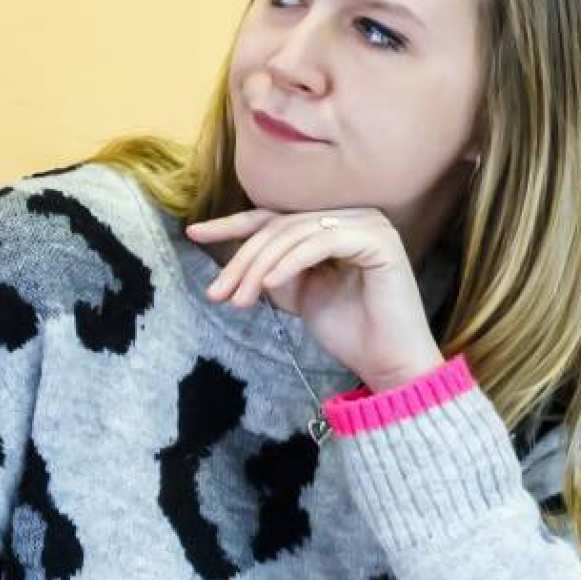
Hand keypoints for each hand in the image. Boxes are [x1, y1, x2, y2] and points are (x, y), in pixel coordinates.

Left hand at [188, 207, 443, 392]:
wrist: (386, 362)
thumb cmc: (347, 331)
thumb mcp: (297, 293)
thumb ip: (271, 269)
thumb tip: (231, 259)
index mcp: (333, 225)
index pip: (274, 219)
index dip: (231, 226)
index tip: (194, 234)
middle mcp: (353, 217)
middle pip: (279, 227)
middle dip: (242, 260)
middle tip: (217, 293)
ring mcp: (369, 225)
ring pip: (295, 233)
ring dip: (259, 267)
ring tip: (239, 300)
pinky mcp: (378, 240)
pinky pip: (321, 242)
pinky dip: (290, 262)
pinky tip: (269, 286)